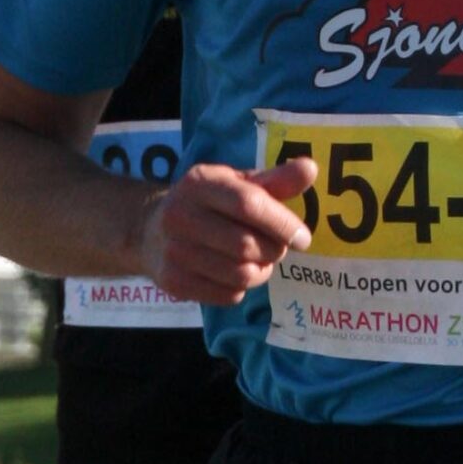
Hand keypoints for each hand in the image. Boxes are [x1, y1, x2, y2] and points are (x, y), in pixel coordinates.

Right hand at [137, 157, 318, 304]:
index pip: (249, 204)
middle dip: (273, 251)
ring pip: (240, 275)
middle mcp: (181, 215)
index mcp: (199, 183)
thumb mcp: (237, 185)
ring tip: (257, 261)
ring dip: (261, 272)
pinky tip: (233, 273)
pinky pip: (227, 295)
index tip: (303, 239)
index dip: (282, 224)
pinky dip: (241, 289)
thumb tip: (310, 168)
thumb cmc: (208, 205)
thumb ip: (275, 180)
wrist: (151, 230)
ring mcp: (174, 251)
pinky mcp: (174, 281)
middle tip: (276, 248)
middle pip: (247, 245)